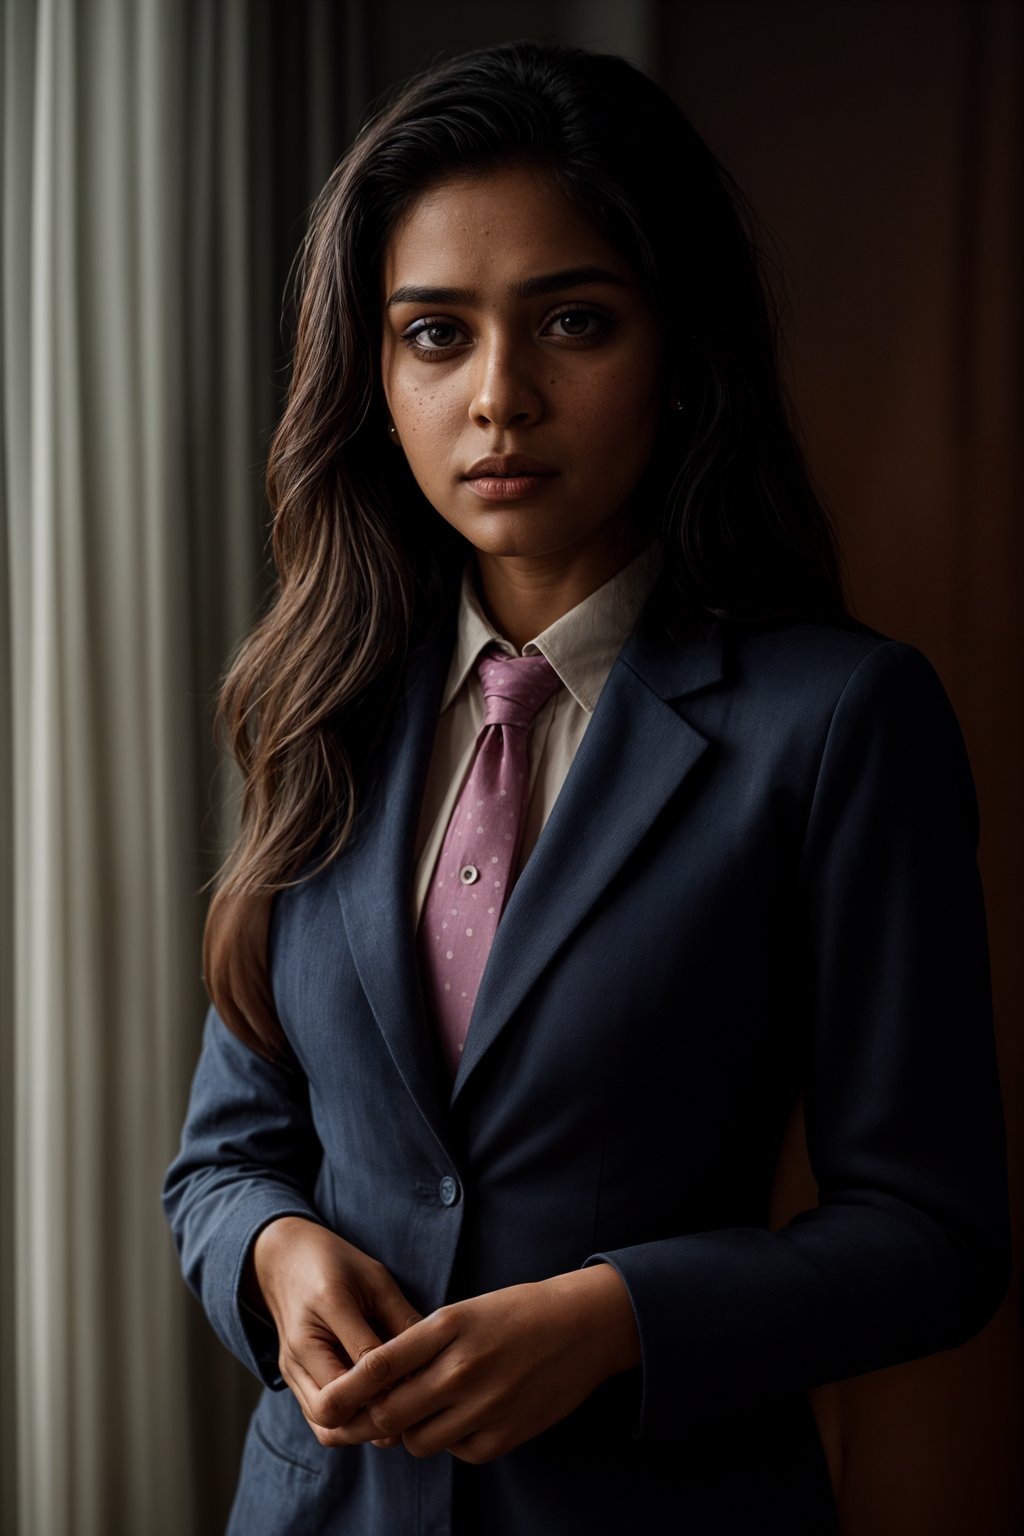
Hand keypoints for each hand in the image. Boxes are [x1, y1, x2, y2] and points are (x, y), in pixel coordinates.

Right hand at [246, 1216, 423, 1448]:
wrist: (283, 1261)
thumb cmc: (337, 1264)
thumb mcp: (376, 1279)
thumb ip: (401, 1318)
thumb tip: (436, 1359)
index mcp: (326, 1305)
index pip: (366, 1362)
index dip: (400, 1380)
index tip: (429, 1383)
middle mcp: (300, 1345)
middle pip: (332, 1410)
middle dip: (374, 1418)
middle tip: (411, 1410)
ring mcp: (291, 1369)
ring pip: (324, 1426)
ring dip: (362, 1428)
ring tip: (398, 1418)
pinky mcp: (292, 1381)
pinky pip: (319, 1420)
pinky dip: (349, 1424)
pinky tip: (377, 1412)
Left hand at [303, 1263, 639, 1462]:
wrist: (583, 1327)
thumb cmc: (517, 1312)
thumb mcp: (465, 1311)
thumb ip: (421, 1344)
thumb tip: (376, 1381)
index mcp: (448, 1327)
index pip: (378, 1365)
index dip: (345, 1390)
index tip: (328, 1402)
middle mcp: (462, 1368)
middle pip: (389, 1414)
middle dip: (369, 1421)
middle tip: (364, 1418)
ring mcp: (484, 1406)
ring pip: (418, 1441)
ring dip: (412, 1431)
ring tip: (426, 1409)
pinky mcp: (504, 1436)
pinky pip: (457, 1453)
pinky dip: (452, 1440)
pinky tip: (466, 1415)